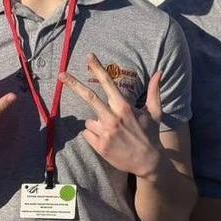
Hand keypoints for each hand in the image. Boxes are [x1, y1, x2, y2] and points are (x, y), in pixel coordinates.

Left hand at [61, 55, 164, 179]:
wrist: (148, 162)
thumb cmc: (150, 134)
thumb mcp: (154, 112)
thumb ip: (154, 90)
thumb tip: (159, 72)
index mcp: (124, 107)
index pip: (108, 83)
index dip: (97, 68)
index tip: (88, 57)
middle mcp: (113, 118)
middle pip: (89, 97)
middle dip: (73, 84)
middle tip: (61, 74)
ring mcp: (105, 133)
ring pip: (89, 121)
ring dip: (96, 124)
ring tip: (113, 133)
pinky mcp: (99, 146)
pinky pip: (87, 134)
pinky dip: (94, 136)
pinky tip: (108, 141)